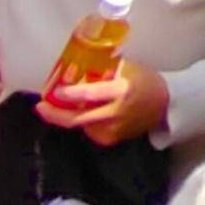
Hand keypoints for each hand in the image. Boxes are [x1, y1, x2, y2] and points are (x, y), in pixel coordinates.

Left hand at [37, 61, 169, 146]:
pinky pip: (89, 130)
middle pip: (77, 119)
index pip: (89, 95)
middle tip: (40, 106)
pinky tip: (80, 112)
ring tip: (57, 106)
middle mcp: (115, 113)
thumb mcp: (127, 68)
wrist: (164, 105)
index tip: (53, 92)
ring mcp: (113, 130)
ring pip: (80, 125)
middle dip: (55, 114)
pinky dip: (81, 120)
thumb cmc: (144, 80)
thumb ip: (103, 69)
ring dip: (67, 116)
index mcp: (121, 90)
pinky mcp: (111, 140)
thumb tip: (76, 64)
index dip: (69, 95)